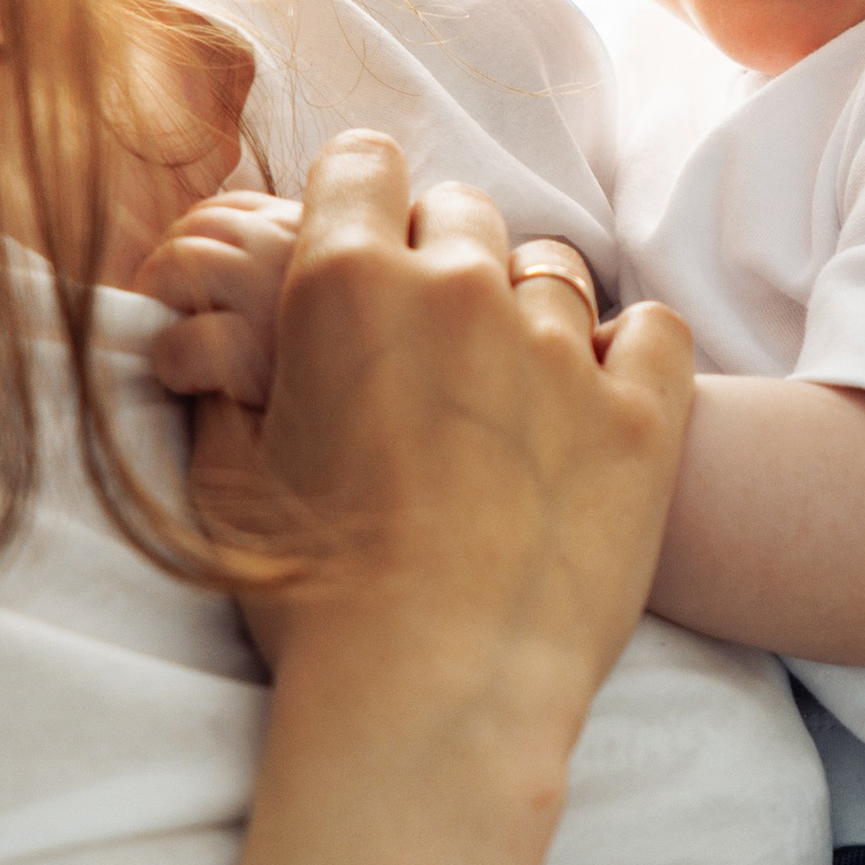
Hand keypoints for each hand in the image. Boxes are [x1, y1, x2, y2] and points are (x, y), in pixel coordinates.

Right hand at [148, 135, 689, 750]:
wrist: (434, 700)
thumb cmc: (311, 603)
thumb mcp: (227, 480)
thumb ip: (227, 383)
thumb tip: (213, 343)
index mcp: (344, 285)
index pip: (362, 163)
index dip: (358, 201)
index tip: (362, 247)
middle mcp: (457, 290)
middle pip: (460, 212)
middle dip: (441, 259)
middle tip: (427, 348)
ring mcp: (559, 349)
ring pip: (552, 269)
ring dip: (526, 313)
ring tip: (507, 394)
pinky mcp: (642, 415)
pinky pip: (652, 329)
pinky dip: (629, 353)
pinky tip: (600, 399)